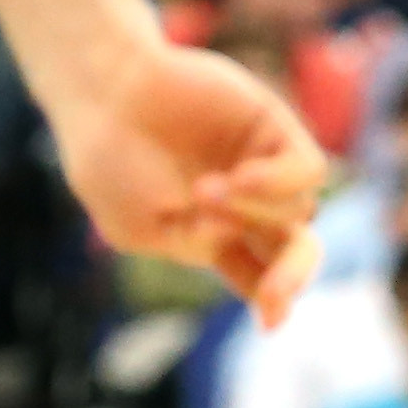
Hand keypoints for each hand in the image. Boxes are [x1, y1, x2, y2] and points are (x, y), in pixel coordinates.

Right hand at [52, 39, 326, 326]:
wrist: (99, 85)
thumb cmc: (105, 156)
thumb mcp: (132, 225)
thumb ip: (186, 246)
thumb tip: (237, 237)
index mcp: (218, 238)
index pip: (261, 278)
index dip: (272, 302)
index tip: (269, 322)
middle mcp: (250, 206)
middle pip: (295, 254)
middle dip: (289, 280)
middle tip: (273, 297)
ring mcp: (265, 167)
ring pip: (299, 213)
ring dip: (255, 212)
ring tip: (202, 191)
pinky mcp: (274, 128)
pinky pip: (308, 170)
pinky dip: (279, 183)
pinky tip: (239, 178)